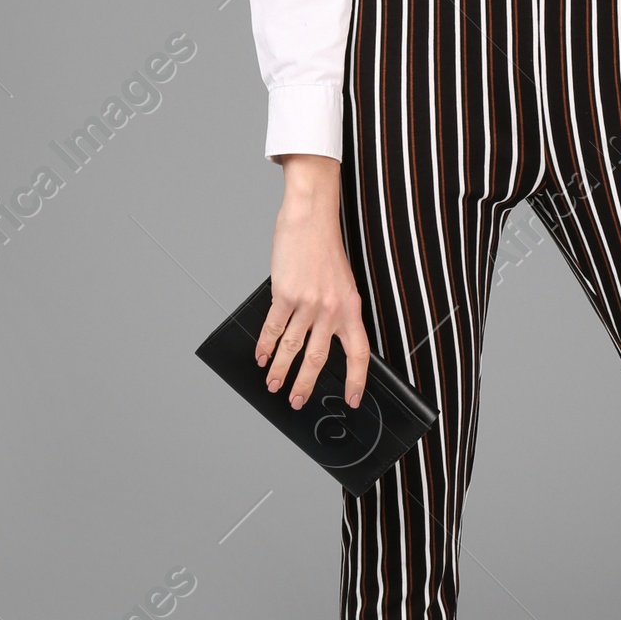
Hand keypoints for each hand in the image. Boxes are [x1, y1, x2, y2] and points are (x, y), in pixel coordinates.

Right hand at [258, 154, 370, 409]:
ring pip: (293, 348)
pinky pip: (273, 328)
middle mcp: (332, 309)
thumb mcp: (342, 282)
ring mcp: (308, 303)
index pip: (359, 353)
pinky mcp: (286, 294)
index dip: (358, 380)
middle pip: (320, 358)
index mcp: (352, 307)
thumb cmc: (325, 248)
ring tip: (274, 385)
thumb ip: (336, 310)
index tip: (354, 399)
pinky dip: (265, 345)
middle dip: (306, 385)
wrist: (311, 218)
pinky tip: (261, 357)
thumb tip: (321, 338)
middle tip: (297, 401)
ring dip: (280, 370)